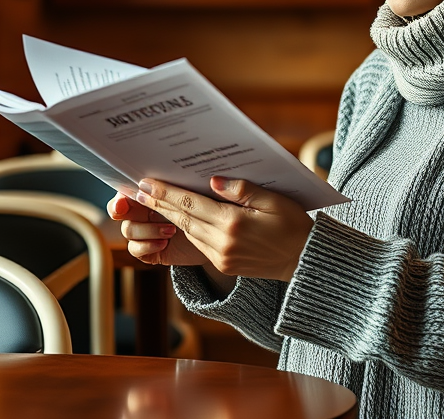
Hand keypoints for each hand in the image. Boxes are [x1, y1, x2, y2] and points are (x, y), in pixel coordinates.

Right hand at [106, 193, 206, 266]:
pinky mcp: (149, 250)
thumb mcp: (202, 195)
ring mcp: (144, 231)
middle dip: (119, 209)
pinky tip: (164, 243)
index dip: (120, 192)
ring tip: (171, 229)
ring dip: (146, 228)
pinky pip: (135, 249)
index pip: (126, 189)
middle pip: (118, 209)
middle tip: (124, 208)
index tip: (125, 196)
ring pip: (128, 229)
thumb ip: (193, 187)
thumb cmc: (208, 209)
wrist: (215, 239)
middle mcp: (143, 211)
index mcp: (151, 193)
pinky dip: (146, 245)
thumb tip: (209, 179)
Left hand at [133, 177, 313, 281]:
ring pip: (188, 231)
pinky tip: (179, 217)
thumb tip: (213, 180)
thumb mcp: (274, 200)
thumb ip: (242, 189)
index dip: (166, 193)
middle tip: (139, 190)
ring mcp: (222, 256)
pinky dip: (186, 228)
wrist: (305, 260)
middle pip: (183, 218)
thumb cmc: (294, 225)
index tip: (147, 183)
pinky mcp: (224, 264)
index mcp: (234, 224)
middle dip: (159, 204)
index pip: (191, 204)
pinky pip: (198, 242)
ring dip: (169, 216)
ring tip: (153, 201)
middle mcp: (223, 243)